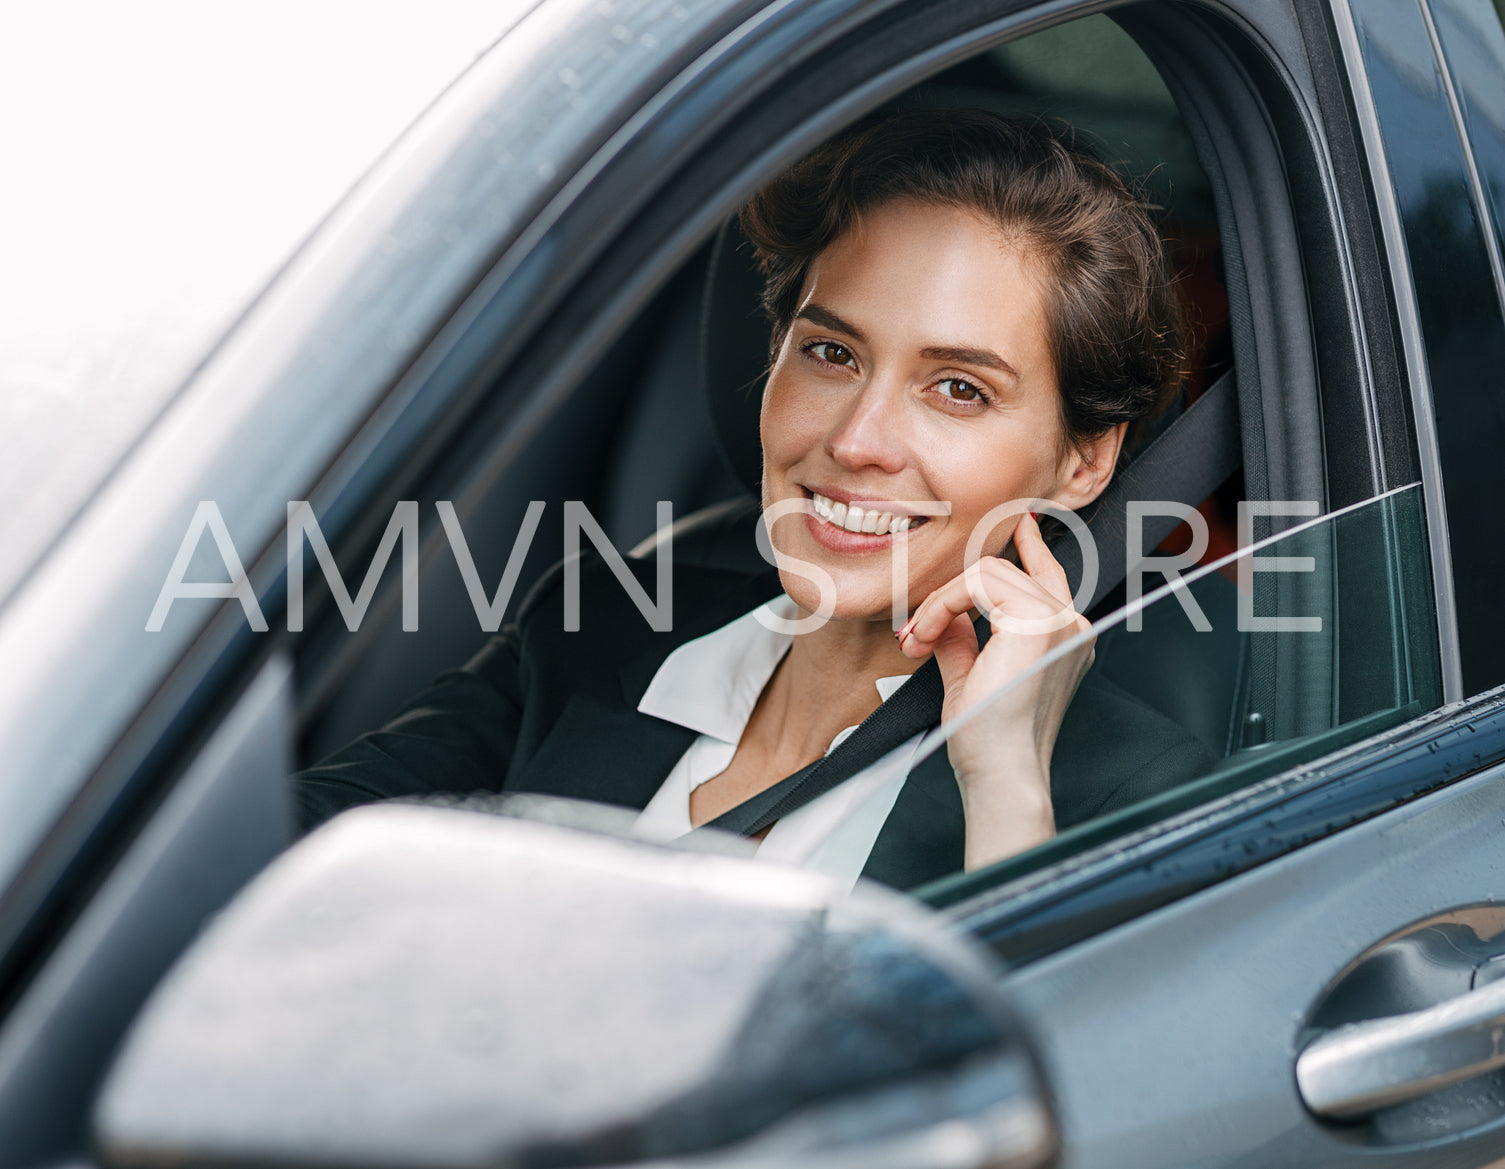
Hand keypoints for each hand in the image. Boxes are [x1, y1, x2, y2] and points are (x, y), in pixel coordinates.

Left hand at [897, 511, 1093, 869]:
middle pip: (1002, 573)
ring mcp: (1059, 623)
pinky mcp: (1038, 625)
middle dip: (947, 597)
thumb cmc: (990, 741)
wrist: (1001, 774)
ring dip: (939, 604)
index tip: (1020, 524)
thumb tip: (943, 616)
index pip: (1049, 576)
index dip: (1033, 546)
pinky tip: (926, 637)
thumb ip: (962, 639)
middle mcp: (1070, 626)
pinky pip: (976, 586)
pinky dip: (941, 607)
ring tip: (918, 641)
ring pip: (986, 573)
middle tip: (914, 633)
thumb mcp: (971, 677)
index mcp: (1062, 638)